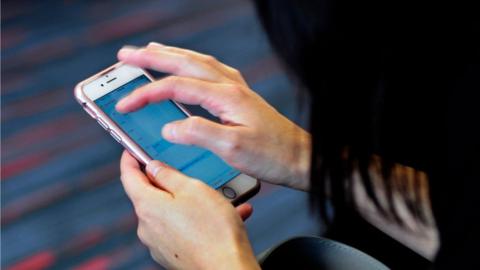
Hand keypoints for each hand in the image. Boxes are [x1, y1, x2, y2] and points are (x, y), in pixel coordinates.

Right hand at [116, 43, 310, 189]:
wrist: (301, 157)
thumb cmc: (272, 155)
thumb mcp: (232, 149)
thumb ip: (198, 134)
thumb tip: (169, 128)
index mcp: (226, 96)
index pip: (177, 87)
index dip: (147, 93)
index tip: (124, 104)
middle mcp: (231, 86)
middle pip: (185, 62)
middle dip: (152, 57)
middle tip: (126, 56)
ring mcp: (236, 88)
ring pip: (197, 62)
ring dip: (171, 55)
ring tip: (150, 53)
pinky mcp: (240, 96)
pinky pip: (209, 70)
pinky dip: (191, 64)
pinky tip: (186, 68)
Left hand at [120, 151, 259, 269]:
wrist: (227, 269)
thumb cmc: (214, 231)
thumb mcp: (193, 189)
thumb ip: (169, 175)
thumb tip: (153, 167)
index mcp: (148, 206)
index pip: (129, 177)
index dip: (128, 161)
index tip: (130, 152)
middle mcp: (148, 227)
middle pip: (151, 196)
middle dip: (168, 183)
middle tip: (185, 173)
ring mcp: (160, 243)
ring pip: (171, 213)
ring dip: (190, 203)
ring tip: (218, 199)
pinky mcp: (173, 254)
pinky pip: (182, 229)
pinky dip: (198, 221)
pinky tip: (222, 218)